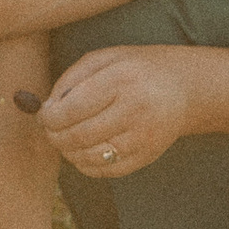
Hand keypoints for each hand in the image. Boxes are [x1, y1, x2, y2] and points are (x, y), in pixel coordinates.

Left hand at [36, 49, 195, 180]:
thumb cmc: (136, 69)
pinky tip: (83, 151)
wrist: (184, 88)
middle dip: (55, 136)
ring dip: (68, 152)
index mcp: (122, 79)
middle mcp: (135, 109)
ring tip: (65, 140)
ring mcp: (143, 136)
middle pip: (79, 135)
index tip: (44, 115)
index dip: (50, 117)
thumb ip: (72, 78)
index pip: (73, 108)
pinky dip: (86, 164)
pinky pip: (106, 170)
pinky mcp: (148, 155)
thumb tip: (47, 107)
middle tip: (49, 131)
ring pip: (90, 157)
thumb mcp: (105, 58)